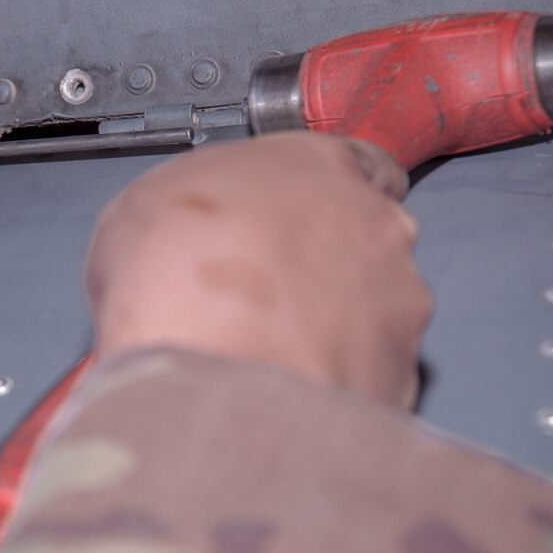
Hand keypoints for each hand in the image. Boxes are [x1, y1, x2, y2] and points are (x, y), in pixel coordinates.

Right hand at [85, 132, 432, 408]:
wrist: (207, 376)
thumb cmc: (177, 279)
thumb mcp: (152, 204)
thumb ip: (206, 207)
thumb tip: (190, 231)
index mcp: (319, 166)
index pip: (356, 163)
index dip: (325, 196)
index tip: (297, 217)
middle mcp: (375, 226)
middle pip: (366, 238)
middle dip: (325, 264)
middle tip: (264, 291)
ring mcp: (396, 303)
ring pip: (375, 310)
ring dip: (333, 325)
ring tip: (266, 350)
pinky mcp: (400, 374)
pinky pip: (372, 372)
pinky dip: (335, 380)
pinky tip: (285, 388)